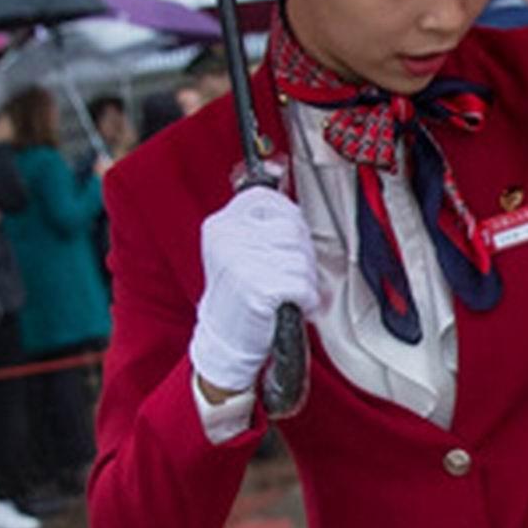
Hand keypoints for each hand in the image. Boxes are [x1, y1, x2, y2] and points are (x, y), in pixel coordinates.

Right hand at [188, 185, 319, 400]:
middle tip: (286, 277)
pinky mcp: (257, 288)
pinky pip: (302, 286)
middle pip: (293, 229)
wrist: (225, 341)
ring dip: (305, 282)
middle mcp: (227, 238)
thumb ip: (260, 221)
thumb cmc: (239, 297)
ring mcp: (240, 262)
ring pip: (301, 258)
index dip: (290, 221)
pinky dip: (306, 300)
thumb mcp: (239, 249)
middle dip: (300, 256)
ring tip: (285, 293)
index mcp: (221, 224)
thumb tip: (283, 187)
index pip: (270, 200)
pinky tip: (290, 306)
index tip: (286, 244)